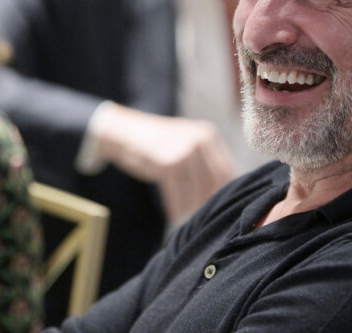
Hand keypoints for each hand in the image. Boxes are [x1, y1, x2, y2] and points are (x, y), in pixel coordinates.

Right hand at [92, 104, 237, 224]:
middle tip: (204, 220)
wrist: (123, 132)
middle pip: (215, 182)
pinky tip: (173, 215)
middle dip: (209, 203)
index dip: (225, 194)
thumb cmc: (156, 144)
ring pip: (197, 189)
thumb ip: (206, 163)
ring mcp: (184, 149)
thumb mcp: (184, 144)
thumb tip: (228, 193)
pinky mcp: (167, 161)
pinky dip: (176, 207)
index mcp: (207, 134)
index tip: (217, 210)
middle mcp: (199, 138)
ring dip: (193, 208)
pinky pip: (177, 192)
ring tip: (188, 219)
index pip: (227, 171)